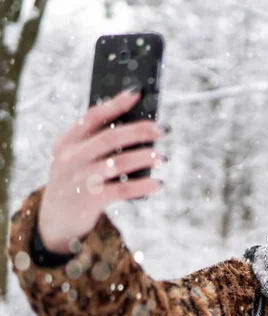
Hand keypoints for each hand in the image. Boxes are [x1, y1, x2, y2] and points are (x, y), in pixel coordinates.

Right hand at [38, 89, 167, 253]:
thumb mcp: (76, 160)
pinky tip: (157, 184)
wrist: (55, 222)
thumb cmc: (76, 183)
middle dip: (139, 131)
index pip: (92, 116)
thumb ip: (97, 144)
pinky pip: (121, 190)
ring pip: (118, 163)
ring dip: (145, 157)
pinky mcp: (89, 200)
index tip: (137, 93)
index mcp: (66, 142)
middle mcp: (70, 158)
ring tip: (163, 157)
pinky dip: (142, 186)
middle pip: (109, 137)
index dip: (115, 104)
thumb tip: (140, 130)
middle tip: (162, 128)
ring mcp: (79, 179)